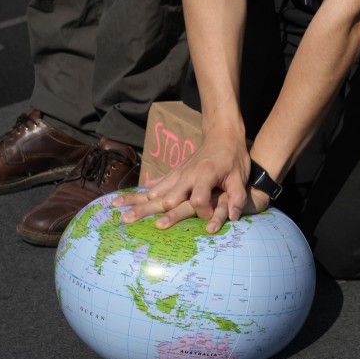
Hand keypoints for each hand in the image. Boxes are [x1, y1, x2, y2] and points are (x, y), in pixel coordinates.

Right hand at [113, 128, 254, 232]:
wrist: (222, 135)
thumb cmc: (233, 157)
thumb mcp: (240, 176)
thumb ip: (238, 196)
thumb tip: (235, 217)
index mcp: (204, 175)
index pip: (199, 199)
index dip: (203, 212)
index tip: (208, 221)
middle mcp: (187, 175)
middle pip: (169, 198)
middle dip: (155, 212)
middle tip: (135, 222)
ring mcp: (178, 174)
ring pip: (155, 191)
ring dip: (137, 202)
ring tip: (119, 213)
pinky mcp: (174, 174)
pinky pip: (155, 184)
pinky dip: (140, 193)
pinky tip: (123, 199)